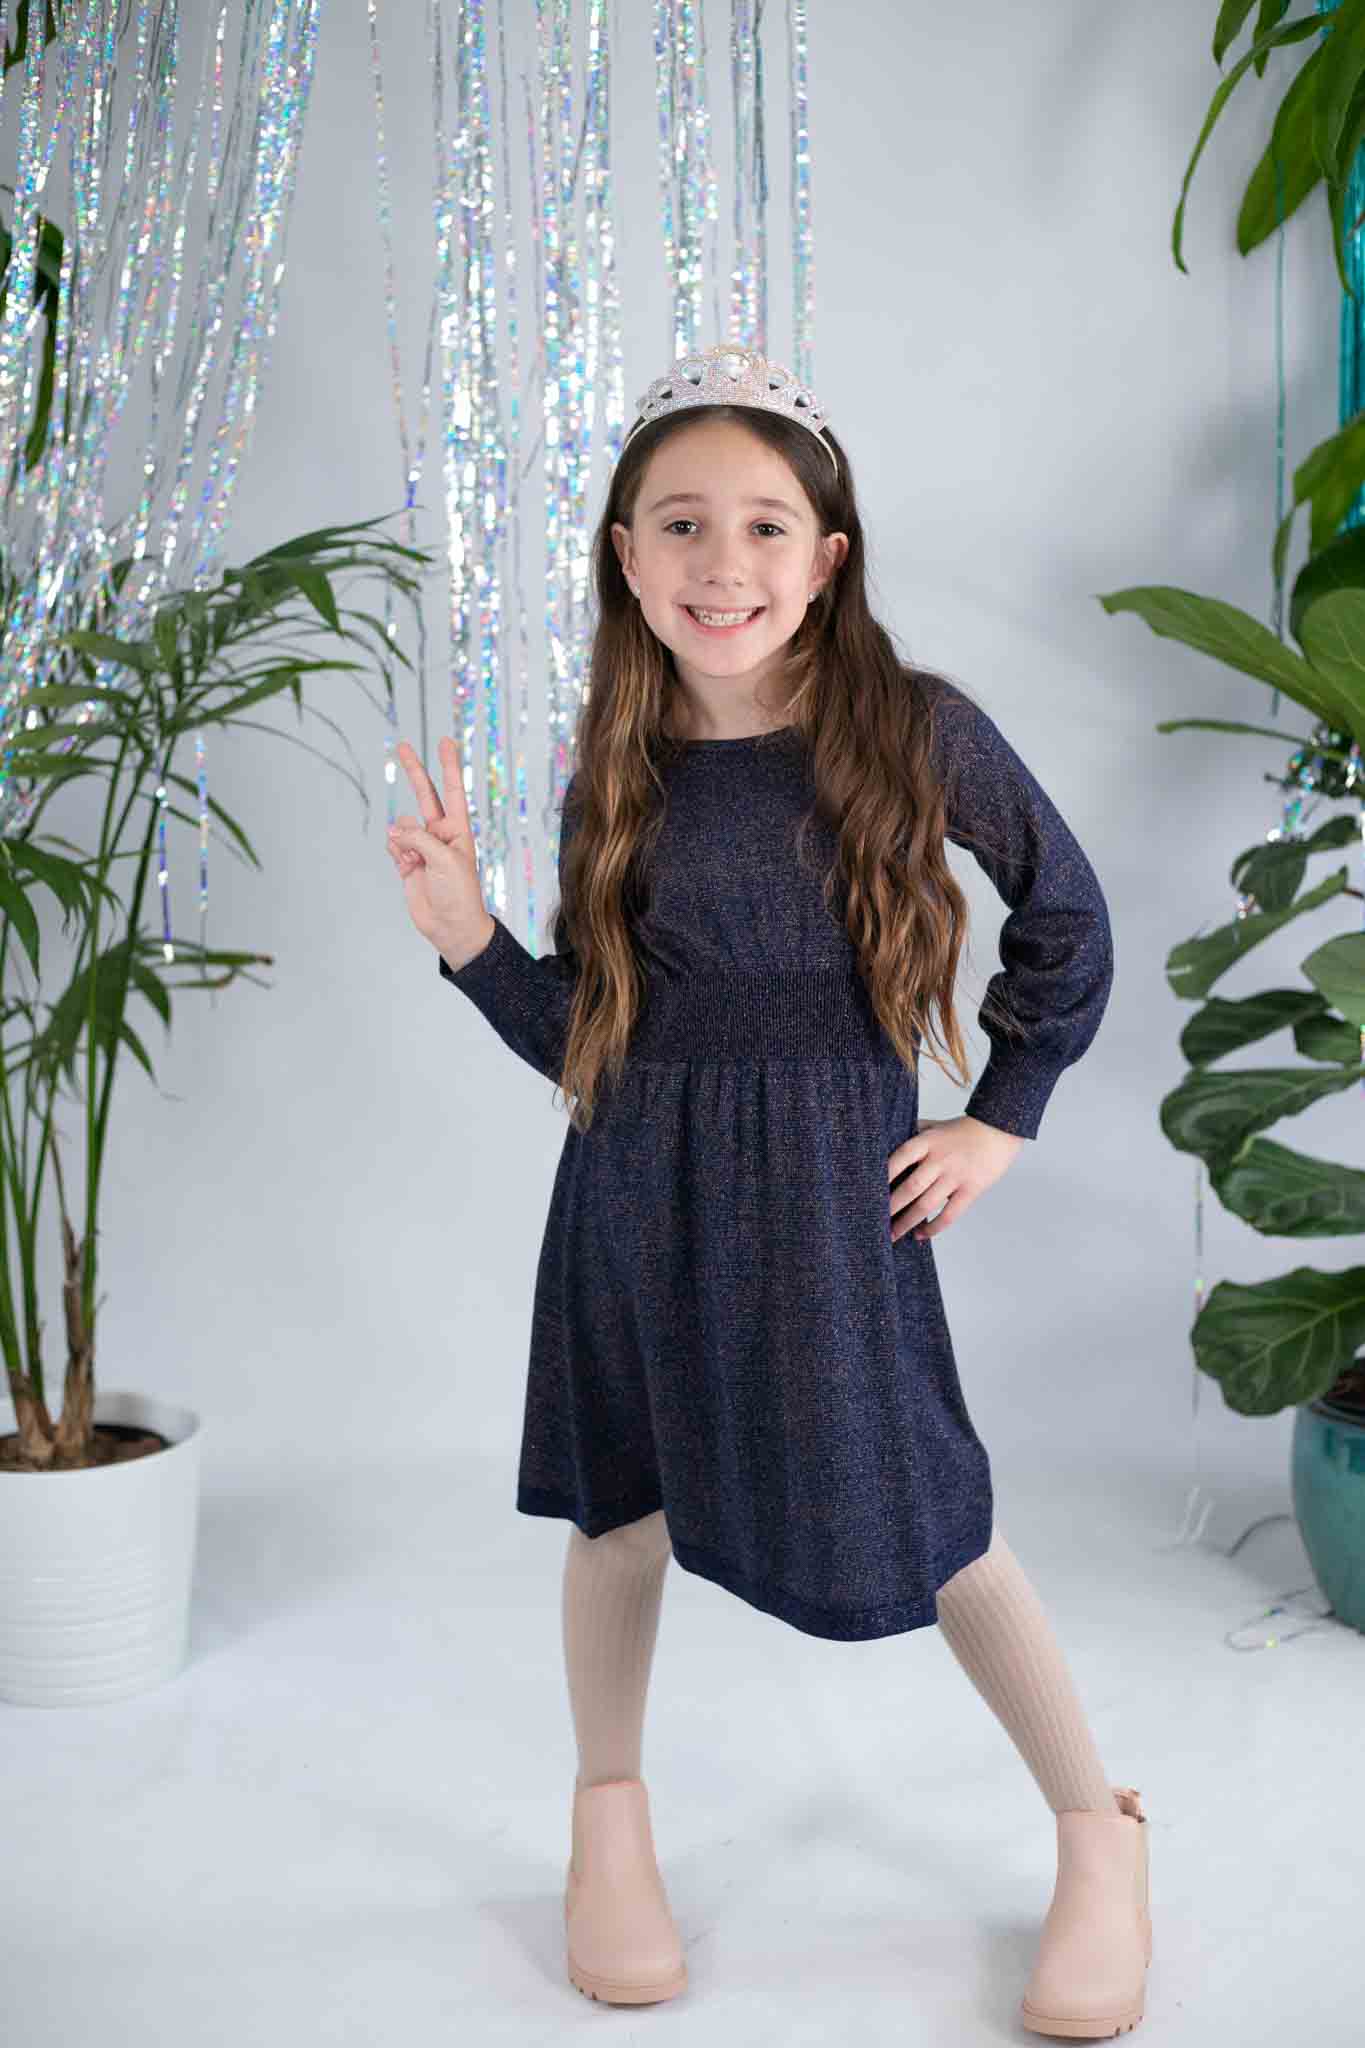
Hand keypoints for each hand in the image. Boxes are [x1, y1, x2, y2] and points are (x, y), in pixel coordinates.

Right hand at [387, 736, 491, 962]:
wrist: (450, 926)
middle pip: (425, 795)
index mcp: (458, 829)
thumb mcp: (444, 859)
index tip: (445, 741)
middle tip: (402, 745)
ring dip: (403, 838)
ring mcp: (422, 847)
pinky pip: (394, 844)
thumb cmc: (459, 893)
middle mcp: (440, 833)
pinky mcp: (407, 862)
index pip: (452, 789)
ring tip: (414, 860)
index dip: (448, 765)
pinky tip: (406, 865)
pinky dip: (395, 851)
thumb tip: (394, 829)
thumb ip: (418, 838)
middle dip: (414, 771)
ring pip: (402, 826)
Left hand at [887, 1113, 1025, 1242]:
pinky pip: (949, 1214)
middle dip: (891, 1207)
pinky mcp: (971, 1190)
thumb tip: (886, 1141)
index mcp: (928, 1142)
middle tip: (874, 1221)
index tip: (868, 1190)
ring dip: (907, 1223)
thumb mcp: (935, 1126)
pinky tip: (920, 1235)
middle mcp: (940, 1160)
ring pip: (926, 1205)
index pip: (900, 1158)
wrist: (999, 1130)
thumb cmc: (963, 1129)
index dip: (883, 1176)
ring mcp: (956, 1176)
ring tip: (892, 1235)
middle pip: (910, 1187)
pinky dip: (934, 1228)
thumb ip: (913, 1134)